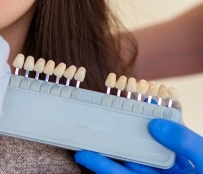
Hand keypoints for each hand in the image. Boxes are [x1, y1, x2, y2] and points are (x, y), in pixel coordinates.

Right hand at [74, 119, 199, 173]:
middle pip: (140, 147)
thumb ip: (186, 142)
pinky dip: (104, 168)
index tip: (130, 104)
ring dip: (104, 152)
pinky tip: (90, 157)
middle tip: (99, 120)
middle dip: (119, 134)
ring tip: (85, 138)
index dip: (147, 118)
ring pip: (126, 164)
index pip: (163, 133)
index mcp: (186, 158)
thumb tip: (156, 124)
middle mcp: (168, 170)